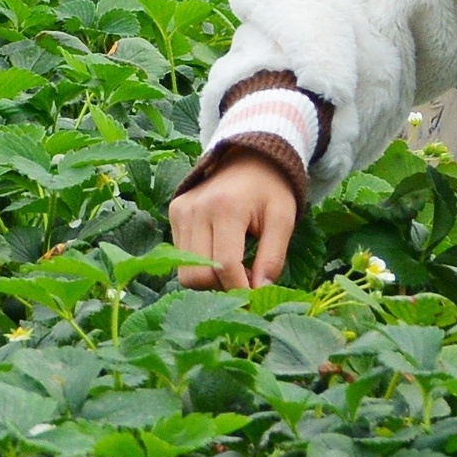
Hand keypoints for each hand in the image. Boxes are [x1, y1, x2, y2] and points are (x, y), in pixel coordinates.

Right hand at [170, 156, 301, 289]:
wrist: (248, 157)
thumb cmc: (270, 189)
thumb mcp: (283, 219)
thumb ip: (273, 257)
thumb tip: (260, 292)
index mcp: (226, 207)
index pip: (225, 265)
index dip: (240, 289)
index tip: (256, 299)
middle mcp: (196, 209)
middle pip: (198, 275)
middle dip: (223, 288)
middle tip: (247, 279)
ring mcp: (180, 210)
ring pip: (186, 272)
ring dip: (211, 280)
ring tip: (235, 266)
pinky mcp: (174, 213)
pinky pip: (181, 258)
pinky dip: (201, 265)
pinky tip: (220, 253)